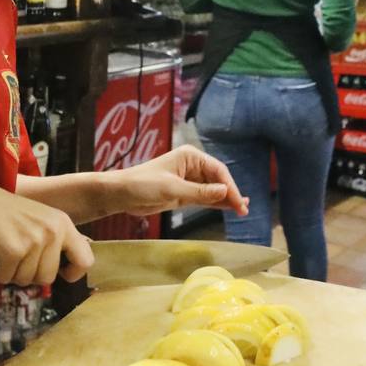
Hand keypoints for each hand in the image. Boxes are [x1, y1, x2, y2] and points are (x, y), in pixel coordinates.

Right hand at [0, 179, 93, 285]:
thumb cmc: (1, 212)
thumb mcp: (38, 220)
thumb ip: (53, 241)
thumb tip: (66, 272)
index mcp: (63, 223)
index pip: (85, 260)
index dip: (73, 273)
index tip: (61, 275)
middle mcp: (53, 231)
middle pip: (49, 277)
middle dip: (29, 274)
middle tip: (16, 258)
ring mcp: (34, 240)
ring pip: (26, 280)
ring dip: (11, 273)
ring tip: (2, 252)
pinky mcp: (13, 250)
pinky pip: (7, 278)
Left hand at [114, 146, 248, 218]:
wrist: (122, 194)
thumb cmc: (143, 185)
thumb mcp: (172, 189)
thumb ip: (200, 192)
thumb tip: (225, 192)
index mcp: (190, 156)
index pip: (218, 170)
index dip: (230, 187)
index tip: (239, 202)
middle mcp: (192, 165)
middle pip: (218, 179)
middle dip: (231, 193)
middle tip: (243, 210)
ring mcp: (189, 179)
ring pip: (213, 189)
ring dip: (226, 198)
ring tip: (242, 209)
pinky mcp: (184, 192)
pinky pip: (204, 197)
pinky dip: (216, 203)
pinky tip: (228, 207)